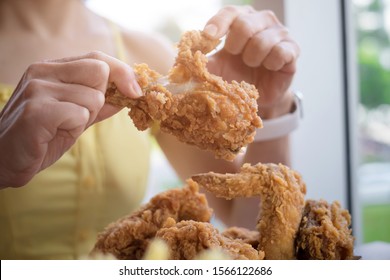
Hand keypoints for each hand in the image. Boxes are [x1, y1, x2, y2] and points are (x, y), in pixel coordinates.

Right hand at [0, 51, 141, 187]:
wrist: (6, 160)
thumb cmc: (43, 136)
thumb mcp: (77, 116)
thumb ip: (101, 103)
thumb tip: (131, 92)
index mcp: (52, 68)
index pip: (98, 59)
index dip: (123, 73)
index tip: (137, 92)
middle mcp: (43, 72)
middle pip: (99, 72)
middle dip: (99, 99)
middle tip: (78, 116)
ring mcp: (37, 89)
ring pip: (93, 98)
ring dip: (85, 119)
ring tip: (61, 126)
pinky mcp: (36, 111)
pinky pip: (79, 114)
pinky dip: (74, 128)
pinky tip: (54, 132)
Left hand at [203, 6, 299, 118]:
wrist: (256, 95)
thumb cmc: (233, 78)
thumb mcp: (213, 71)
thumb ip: (196, 65)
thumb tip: (175, 69)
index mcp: (240, 20)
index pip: (229, 13)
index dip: (218, 24)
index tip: (209, 38)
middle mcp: (261, 21)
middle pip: (245, 24)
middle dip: (236, 45)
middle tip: (236, 57)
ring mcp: (279, 33)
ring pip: (264, 40)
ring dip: (253, 59)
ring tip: (252, 65)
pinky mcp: (292, 50)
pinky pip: (282, 52)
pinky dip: (271, 63)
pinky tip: (267, 68)